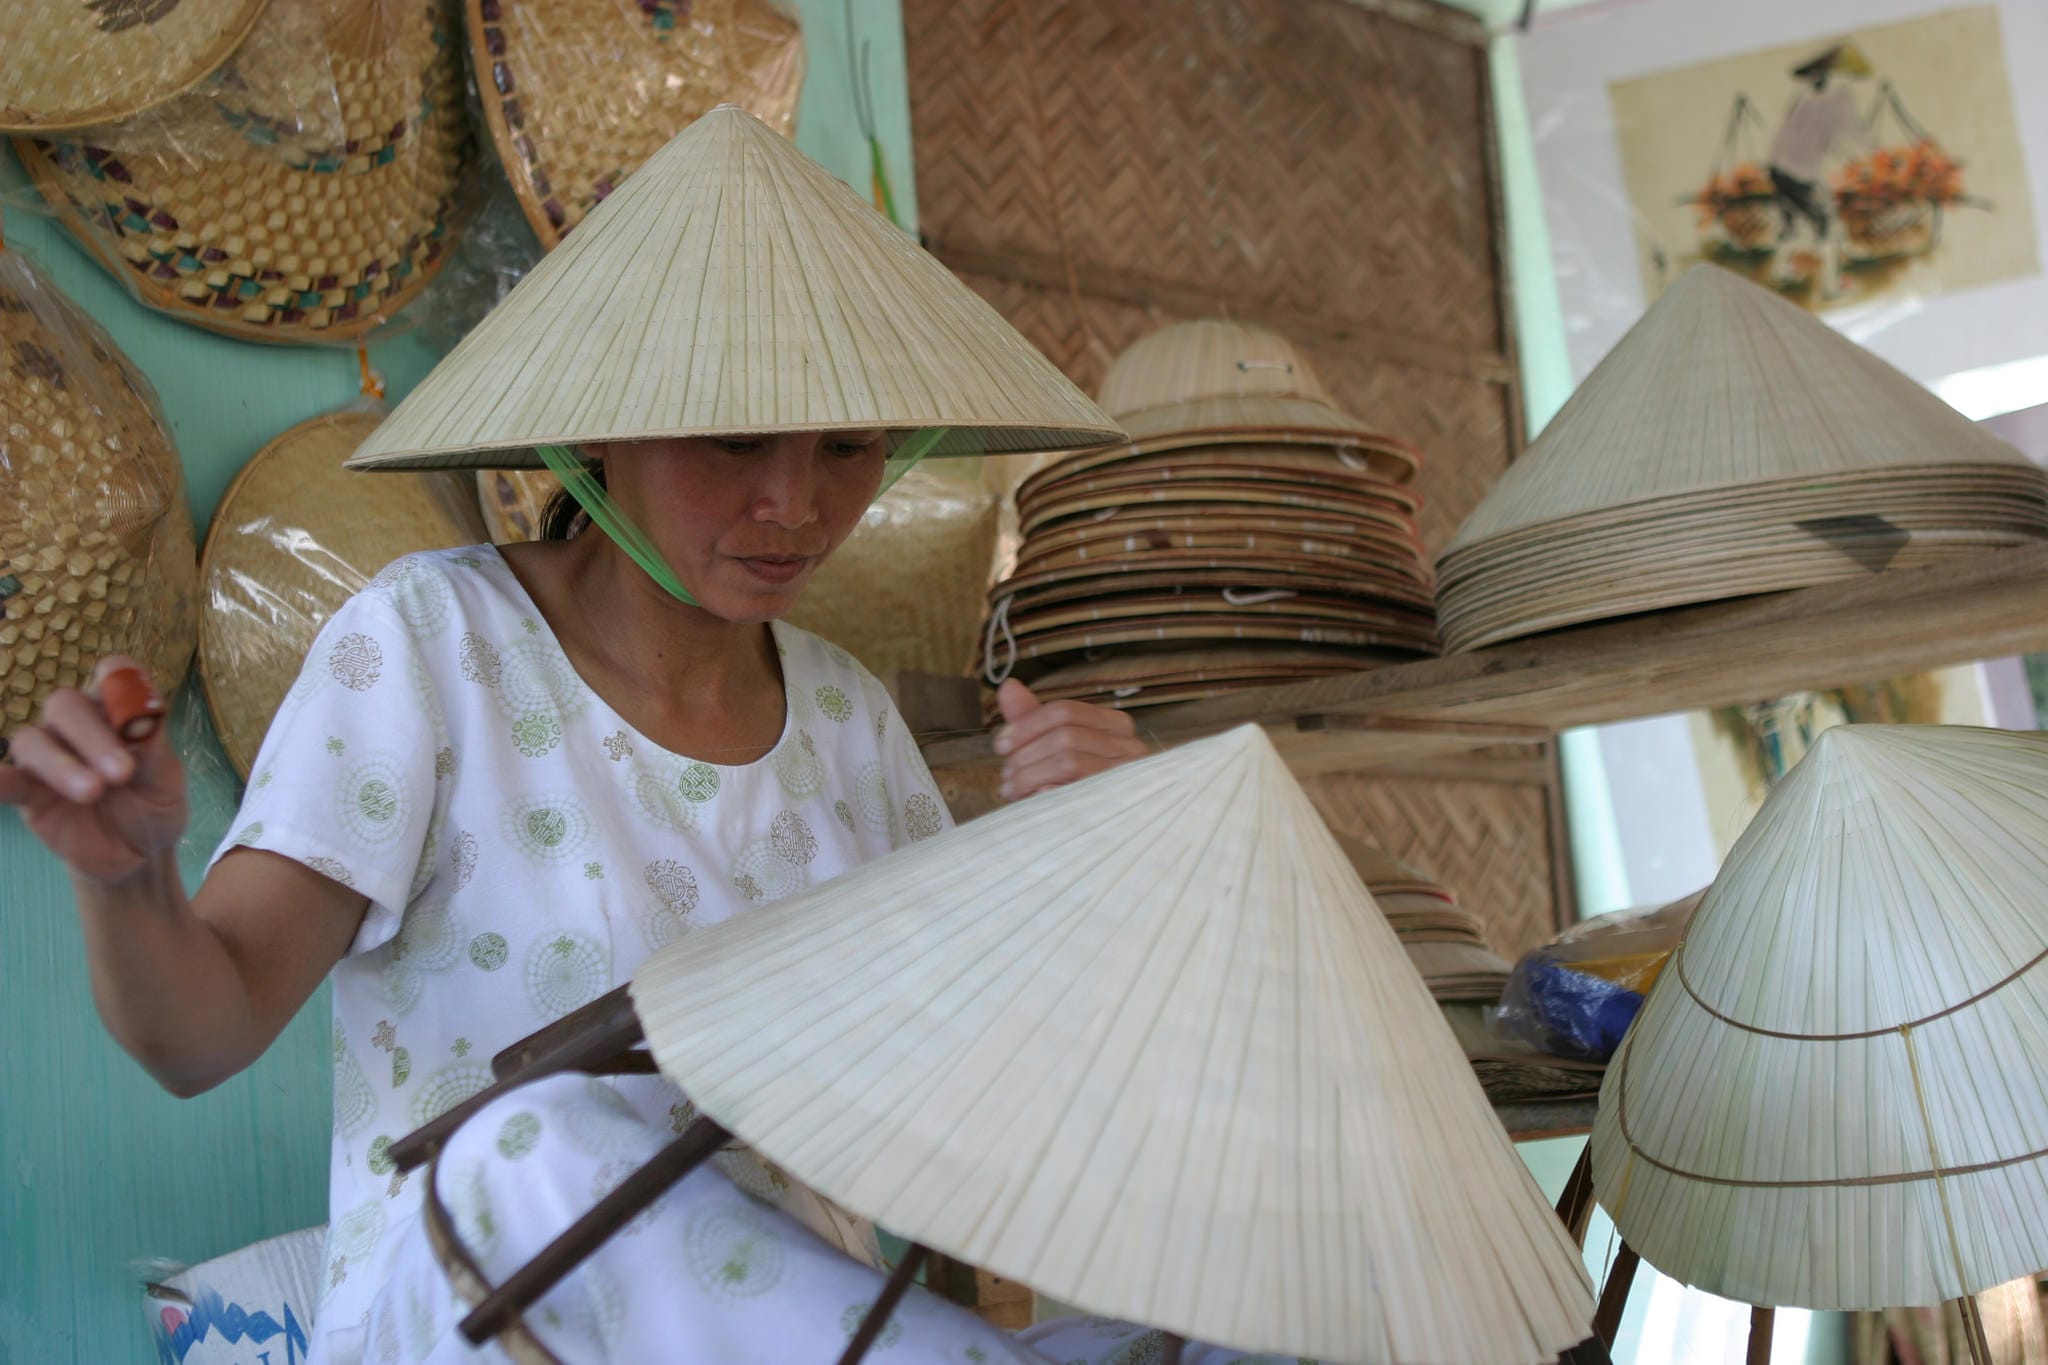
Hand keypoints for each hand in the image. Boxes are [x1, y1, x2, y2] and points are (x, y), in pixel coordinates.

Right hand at [0, 656, 188, 883]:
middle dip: (93, 736)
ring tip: (93, 792)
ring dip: (60, 764)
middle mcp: (76, 726)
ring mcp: (48, 756)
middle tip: (121, 772)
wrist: (135, 856)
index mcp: (116, 712)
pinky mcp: (27, 791)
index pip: (111, 676)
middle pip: (66, 705)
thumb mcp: (167, 784)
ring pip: (33, 740)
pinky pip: (8, 779)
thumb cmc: (153, 807)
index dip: (118, 678)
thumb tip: (145, 722)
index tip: (131, 699)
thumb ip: (156, 753)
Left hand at [991, 679, 1147, 801]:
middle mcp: (1130, 747)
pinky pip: (1076, 793)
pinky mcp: (1118, 804)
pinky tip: (1034, 800)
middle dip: (1026, 755)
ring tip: (1013, 790)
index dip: (1026, 725)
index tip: (1000, 746)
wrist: (1102, 835)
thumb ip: (1030, 718)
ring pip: (1069, 761)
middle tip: (1006, 777)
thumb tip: (1008, 685)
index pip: (1066, 710)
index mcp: (1115, 726)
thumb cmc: (1073, 786)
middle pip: (1065, 735)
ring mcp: (1127, 777)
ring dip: (1030, 775)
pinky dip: (1048, 794)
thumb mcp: (1050, 748)